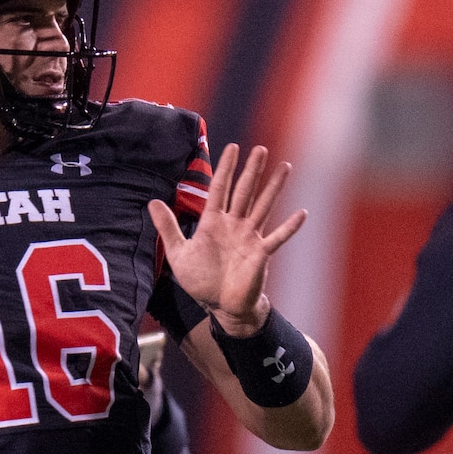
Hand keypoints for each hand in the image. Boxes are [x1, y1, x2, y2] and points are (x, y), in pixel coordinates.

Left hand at [147, 144, 305, 336]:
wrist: (219, 305)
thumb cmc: (201, 279)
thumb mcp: (178, 253)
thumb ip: (168, 227)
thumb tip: (151, 202)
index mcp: (213, 222)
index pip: (220, 188)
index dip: (225, 168)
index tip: (231, 148)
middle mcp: (234, 225)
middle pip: (244, 191)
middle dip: (252, 170)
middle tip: (260, 149)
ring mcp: (249, 237)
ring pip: (263, 206)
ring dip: (274, 188)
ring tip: (285, 166)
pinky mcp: (261, 253)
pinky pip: (277, 237)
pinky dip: (289, 226)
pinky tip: (301, 213)